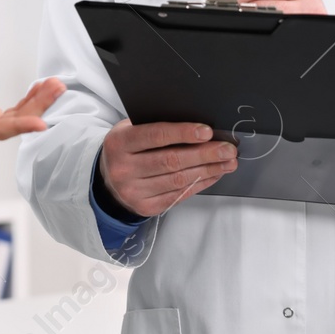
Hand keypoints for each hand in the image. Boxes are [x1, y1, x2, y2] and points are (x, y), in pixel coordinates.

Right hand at [0, 77, 64, 157]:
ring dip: (37, 103)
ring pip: (17, 118)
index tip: (42, 122)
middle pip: (15, 123)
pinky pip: (12, 114)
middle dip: (39, 106)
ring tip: (55, 85)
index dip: (21, 126)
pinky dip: (27, 102)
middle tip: (58, 87)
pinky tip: (39, 90)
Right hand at [98, 119, 237, 217]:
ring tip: (227, 162)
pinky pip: (178, 195)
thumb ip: (155, 126)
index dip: (183, 133)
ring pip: (178, 180)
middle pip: (171, 161)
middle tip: (228, 149)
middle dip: (204, 154)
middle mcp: (124, 169)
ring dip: (208, 170)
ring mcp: (134, 191)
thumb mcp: (130, 130)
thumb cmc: (126, 149)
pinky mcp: (145, 207)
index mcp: (120, 143)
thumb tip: (197, 127)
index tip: (207, 131)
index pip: (155, 136)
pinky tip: (213, 174)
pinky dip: (200, 184)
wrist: (107, 181)